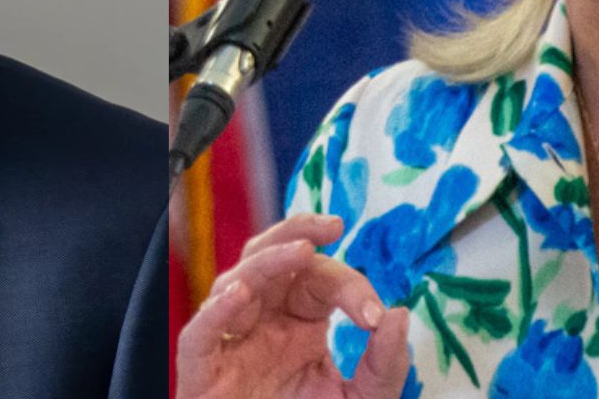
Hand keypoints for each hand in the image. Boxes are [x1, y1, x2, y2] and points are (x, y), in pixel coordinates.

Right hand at [176, 213, 410, 398]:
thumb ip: (384, 364)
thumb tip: (399, 314)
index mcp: (298, 321)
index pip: (318, 278)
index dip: (349, 285)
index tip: (373, 312)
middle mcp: (262, 322)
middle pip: (267, 257)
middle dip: (297, 232)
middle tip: (331, 225)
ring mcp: (230, 343)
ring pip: (234, 283)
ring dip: (266, 262)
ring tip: (300, 250)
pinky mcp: (203, 373)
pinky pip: (199, 335)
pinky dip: (215, 313)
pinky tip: (240, 296)